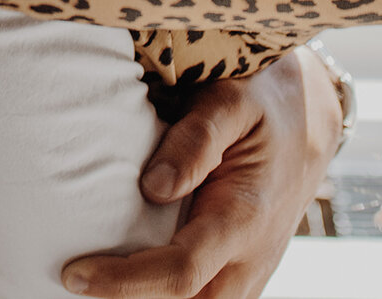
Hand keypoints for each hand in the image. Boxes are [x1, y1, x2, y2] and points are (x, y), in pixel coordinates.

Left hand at [63, 49, 339, 298]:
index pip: (181, 271)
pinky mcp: (241, 275)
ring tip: (93, 280)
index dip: (125, 282)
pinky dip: (163, 296)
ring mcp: (249, 274)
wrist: (307, 124)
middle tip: (75, 278)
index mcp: (244, 217)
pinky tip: (124, 279)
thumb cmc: (260, 104)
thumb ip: (195, 141)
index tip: (74, 273)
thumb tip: (154, 187)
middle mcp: (250, 258)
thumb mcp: (230, 102)